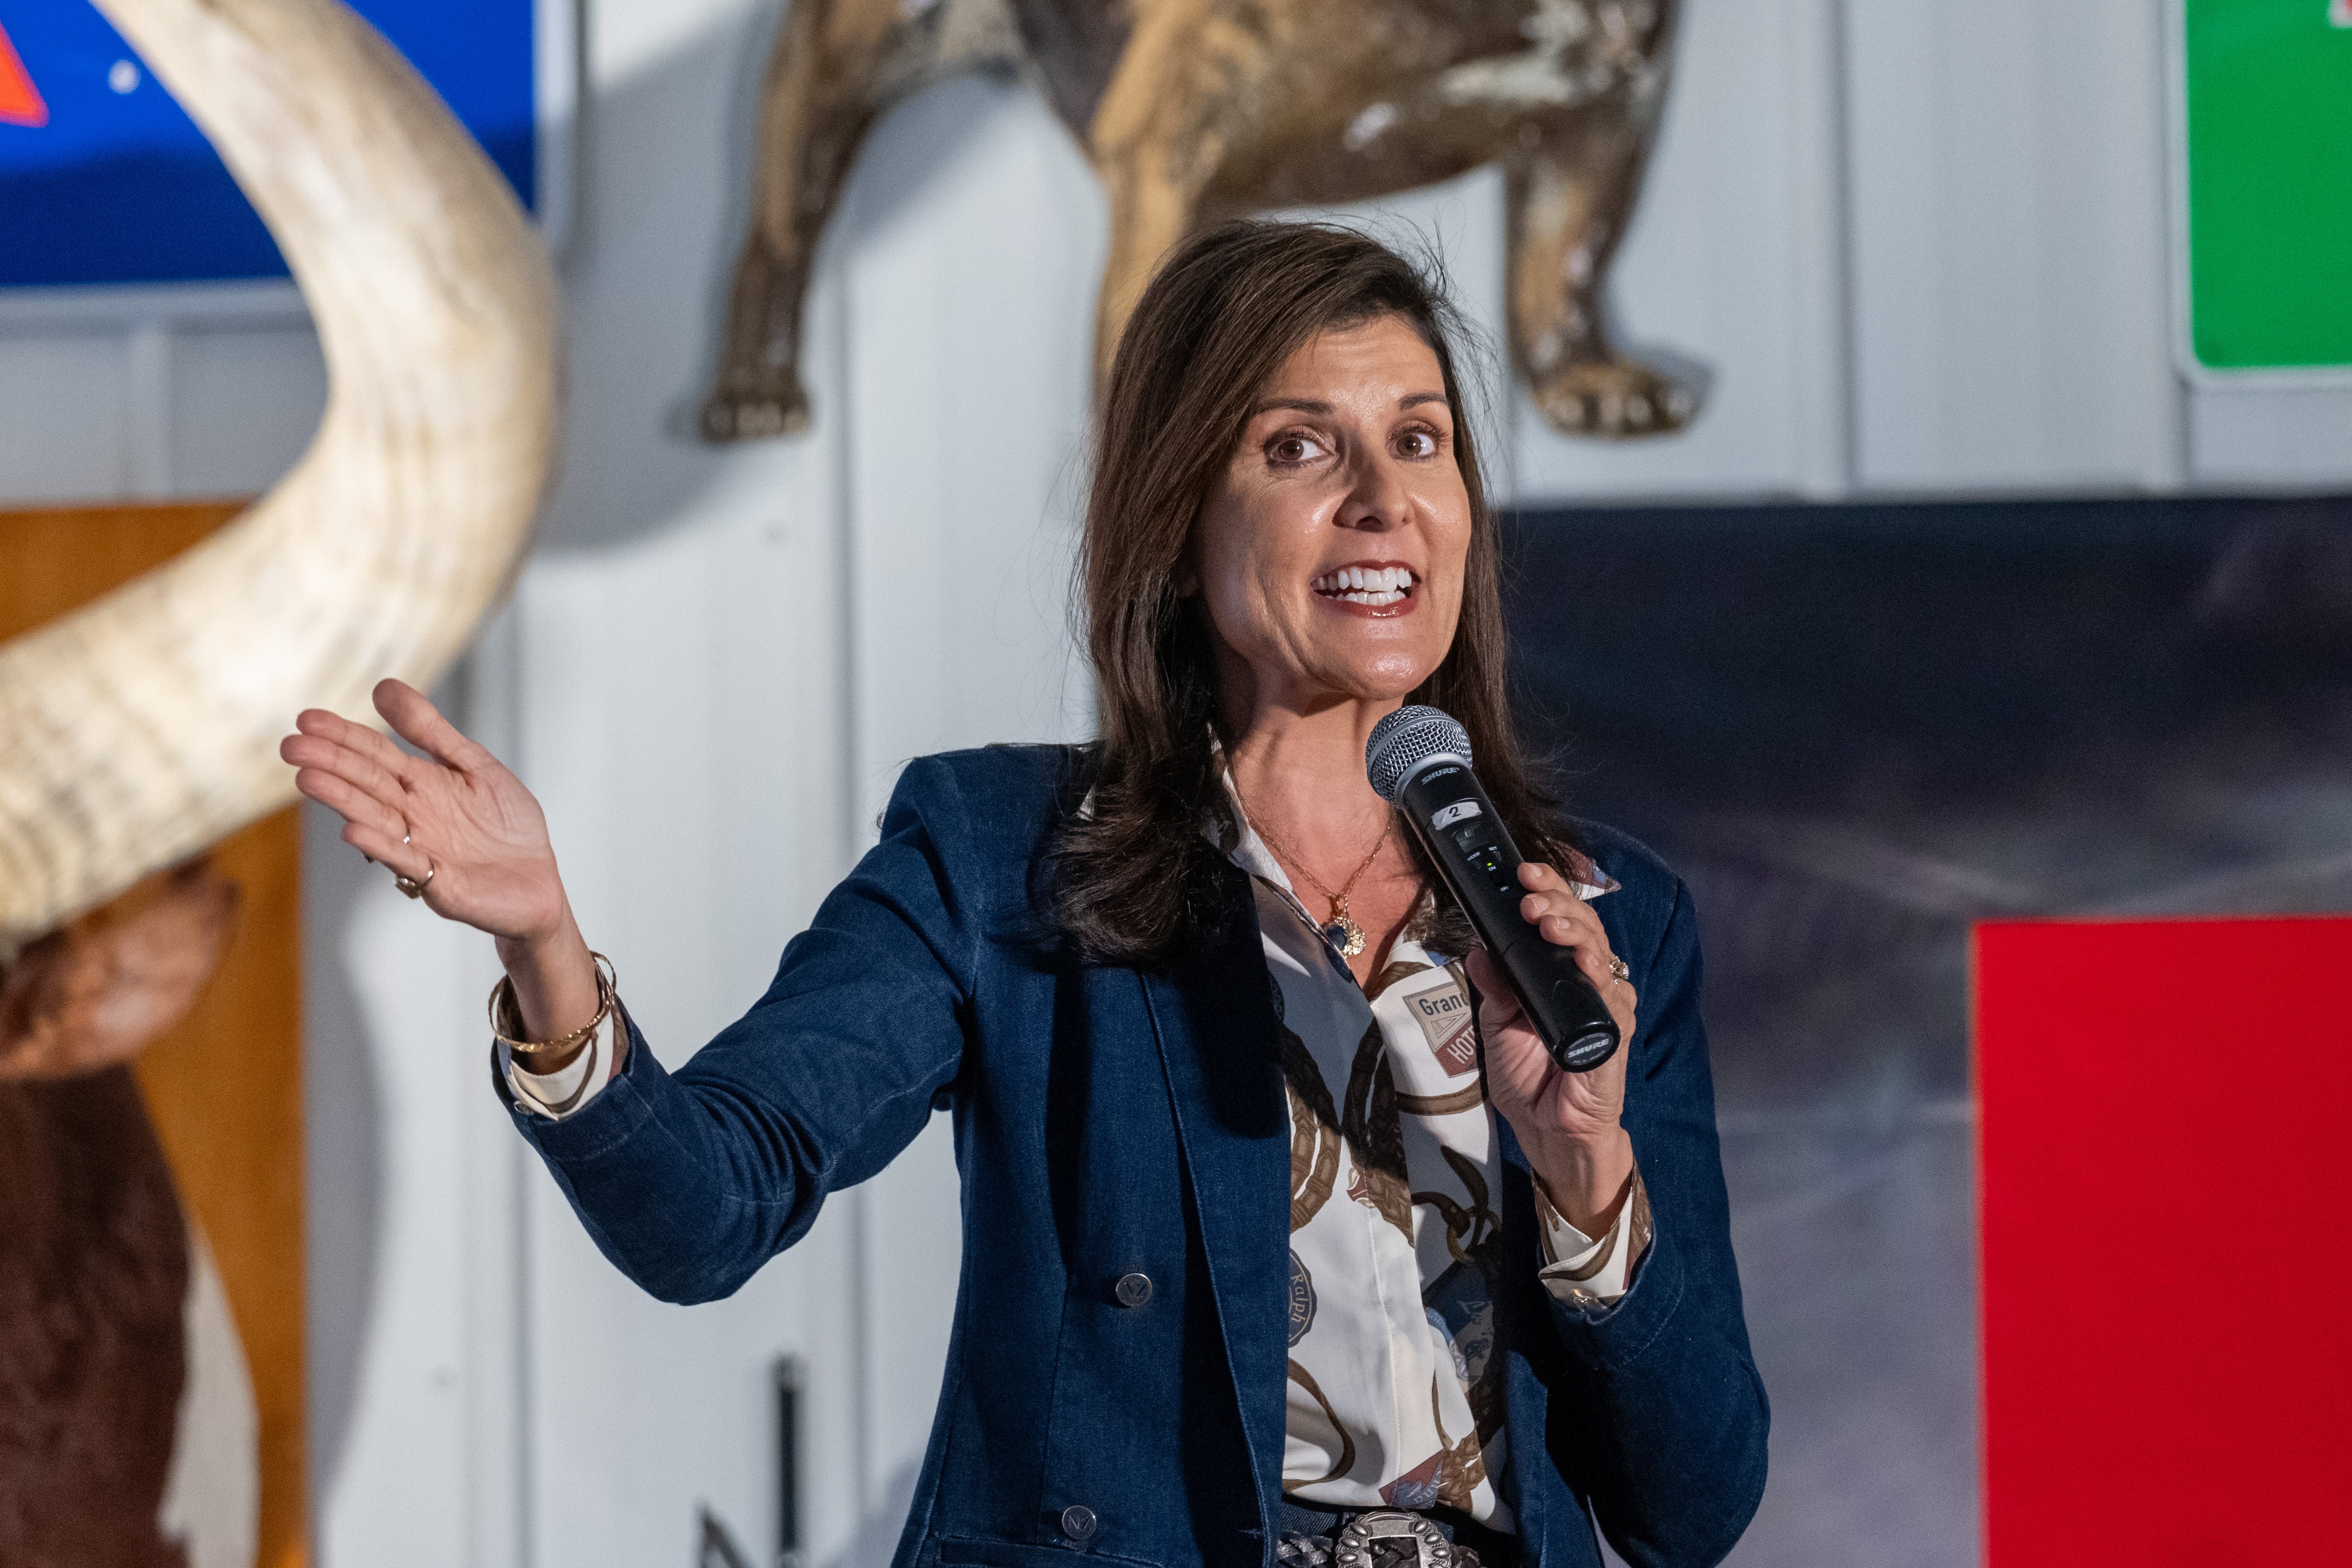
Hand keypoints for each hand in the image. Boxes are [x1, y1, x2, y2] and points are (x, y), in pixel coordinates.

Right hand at [282, 679, 563, 940]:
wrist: (539, 883)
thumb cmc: (508, 825)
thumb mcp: (475, 765)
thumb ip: (432, 731)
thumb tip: (383, 687)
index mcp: (421, 784)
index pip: (375, 754)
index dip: (343, 736)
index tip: (306, 719)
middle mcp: (412, 815)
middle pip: (367, 783)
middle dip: (330, 764)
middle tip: (291, 746)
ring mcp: (421, 849)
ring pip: (375, 819)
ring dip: (343, 800)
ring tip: (309, 779)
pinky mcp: (439, 882)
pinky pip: (407, 862)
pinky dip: (381, 846)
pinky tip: (353, 830)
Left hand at [1468, 859, 1637, 1234]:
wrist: (1548, 1132)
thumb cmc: (1530, 1079)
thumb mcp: (1496, 1026)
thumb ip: (1493, 987)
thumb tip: (1478, 948)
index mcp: (1559, 975)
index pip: (1561, 920)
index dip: (1548, 891)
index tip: (1524, 873)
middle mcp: (1587, 984)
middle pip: (1584, 927)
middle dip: (1558, 902)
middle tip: (1530, 892)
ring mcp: (1606, 1007)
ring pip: (1599, 953)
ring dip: (1573, 930)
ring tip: (1546, 919)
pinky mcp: (1615, 1035)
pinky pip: (1611, 998)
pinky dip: (1596, 976)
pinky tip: (1582, 961)